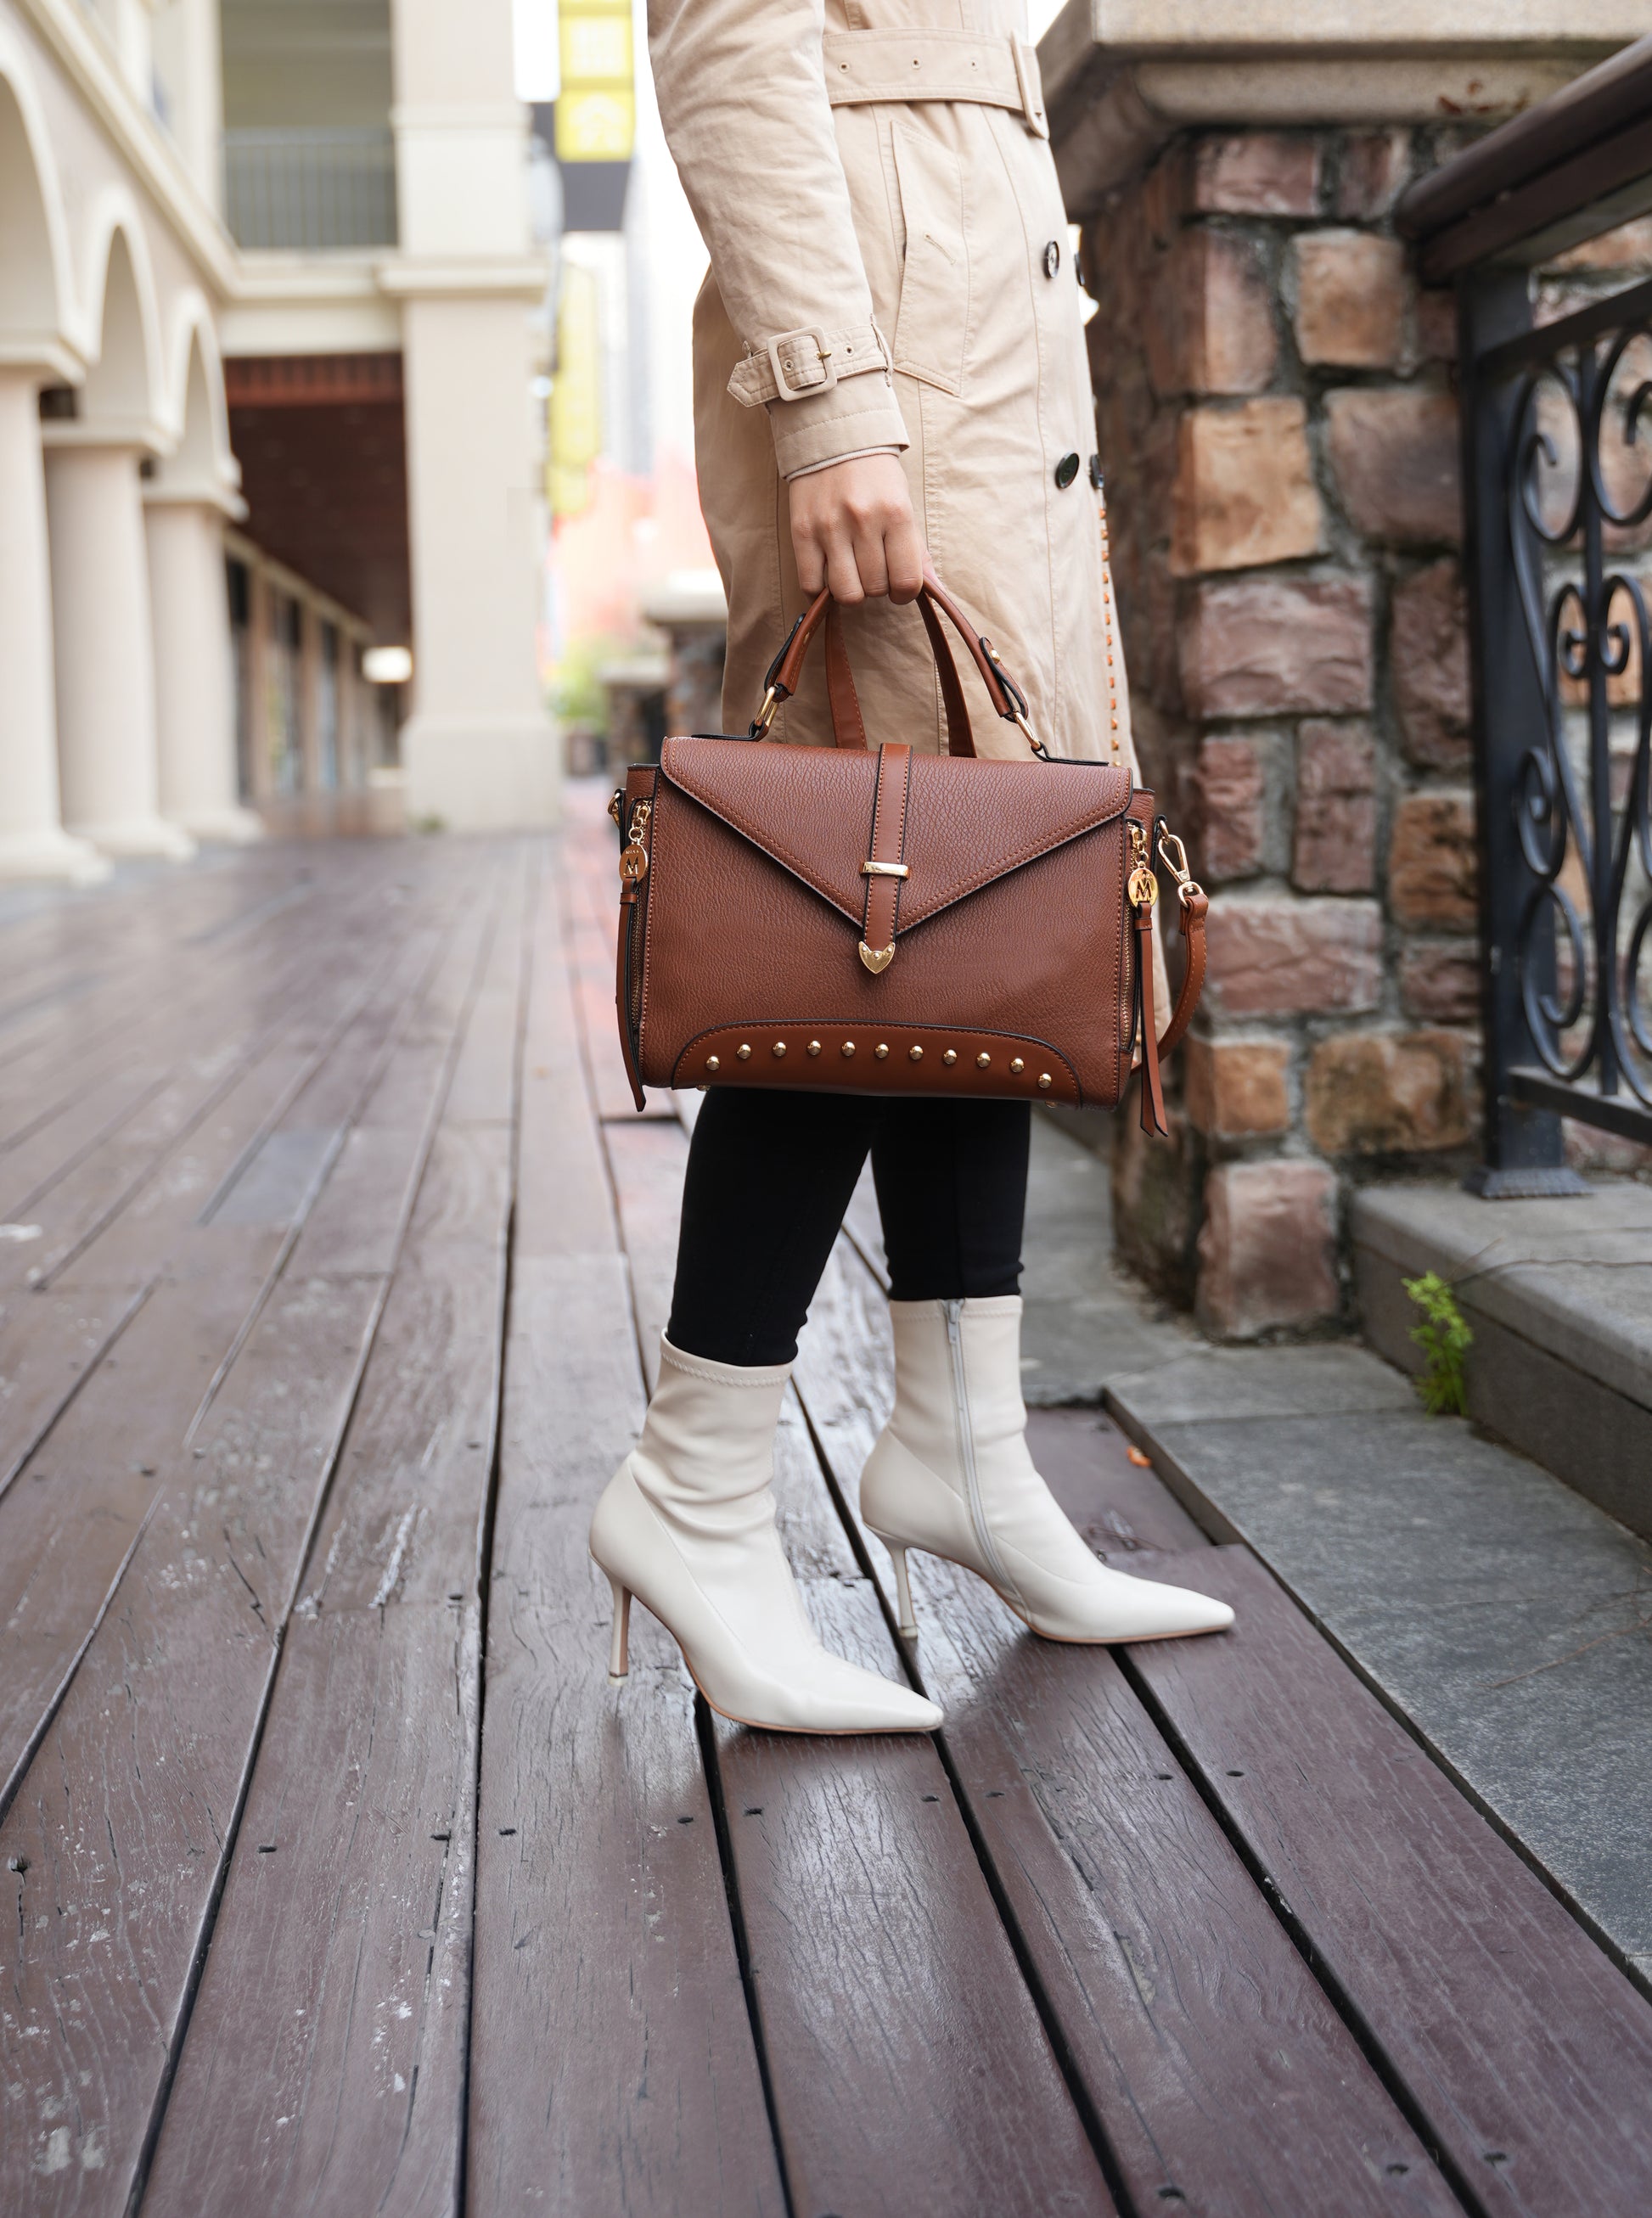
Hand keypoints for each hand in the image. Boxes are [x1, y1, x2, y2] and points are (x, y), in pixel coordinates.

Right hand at [788, 453, 926, 605]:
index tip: (898, 588)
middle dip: (876, 586)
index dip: (904, 594)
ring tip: (852, 572)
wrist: (834, 439)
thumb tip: (935, 588)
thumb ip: (916, 548)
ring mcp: (830, 528)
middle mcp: (864, 521)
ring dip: (852, 590)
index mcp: (896, 513)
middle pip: (874, 588)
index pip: (906, 581)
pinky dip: (821, 590)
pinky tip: (828, 575)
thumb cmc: (875, 477)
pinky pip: (811, 584)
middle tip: (873, 569)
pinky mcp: (802, 532)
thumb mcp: (904, 504)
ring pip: (846, 592)